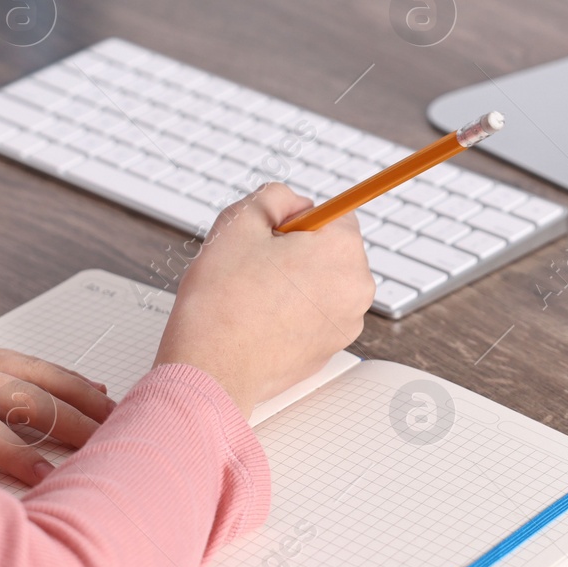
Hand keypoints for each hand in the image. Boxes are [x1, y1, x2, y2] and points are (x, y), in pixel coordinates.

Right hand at [155, 183, 373, 416]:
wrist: (211, 369)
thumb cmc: (222, 302)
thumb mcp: (238, 221)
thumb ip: (274, 197)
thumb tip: (293, 204)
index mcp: (342, 250)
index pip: (335, 214)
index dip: (297, 219)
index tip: (272, 235)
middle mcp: (356, 288)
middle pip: (331, 250)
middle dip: (298, 251)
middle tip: (256, 265)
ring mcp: (346, 324)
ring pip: (323, 284)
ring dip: (296, 282)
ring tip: (255, 295)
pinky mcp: (330, 349)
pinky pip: (316, 316)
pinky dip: (294, 312)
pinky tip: (261, 318)